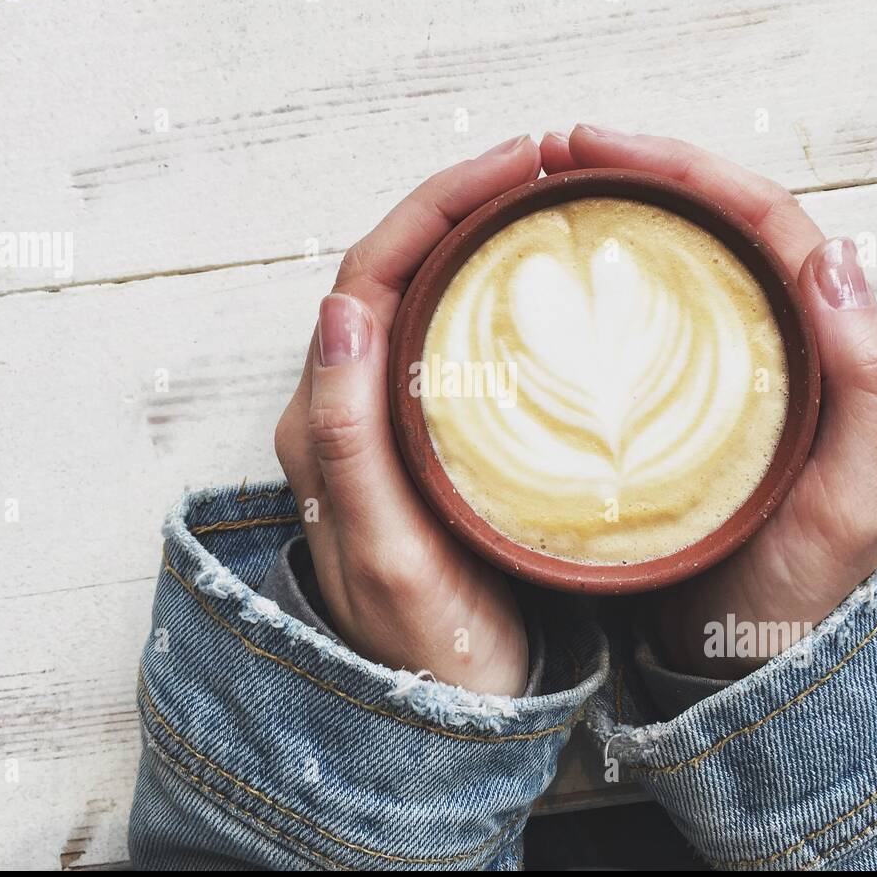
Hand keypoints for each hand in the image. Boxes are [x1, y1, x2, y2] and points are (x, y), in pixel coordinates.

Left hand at [274, 135, 541, 695]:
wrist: (446, 713)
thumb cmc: (422, 648)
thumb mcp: (387, 554)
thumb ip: (348, 441)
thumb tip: (340, 307)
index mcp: (324, 423)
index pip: (371, 275)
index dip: (440, 205)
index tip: (521, 163)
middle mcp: (344, 410)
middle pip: (398, 270)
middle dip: (466, 201)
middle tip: (552, 165)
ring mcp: (386, 424)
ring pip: (424, 298)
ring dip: (479, 238)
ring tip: (551, 202)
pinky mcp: (423, 443)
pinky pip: (449, 342)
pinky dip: (492, 294)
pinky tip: (540, 286)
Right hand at [542, 125, 876, 678]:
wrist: (746, 660)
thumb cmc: (803, 588)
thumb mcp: (850, 496)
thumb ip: (868, 383)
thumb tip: (835, 256)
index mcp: (813, 341)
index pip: (755, 218)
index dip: (681, 167)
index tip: (597, 147)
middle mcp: (756, 340)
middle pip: (699, 223)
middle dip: (629, 171)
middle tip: (548, 154)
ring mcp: (702, 372)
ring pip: (658, 266)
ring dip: (602, 218)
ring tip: (527, 197)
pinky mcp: (656, 406)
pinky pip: (621, 327)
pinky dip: (583, 289)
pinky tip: (535, 282)